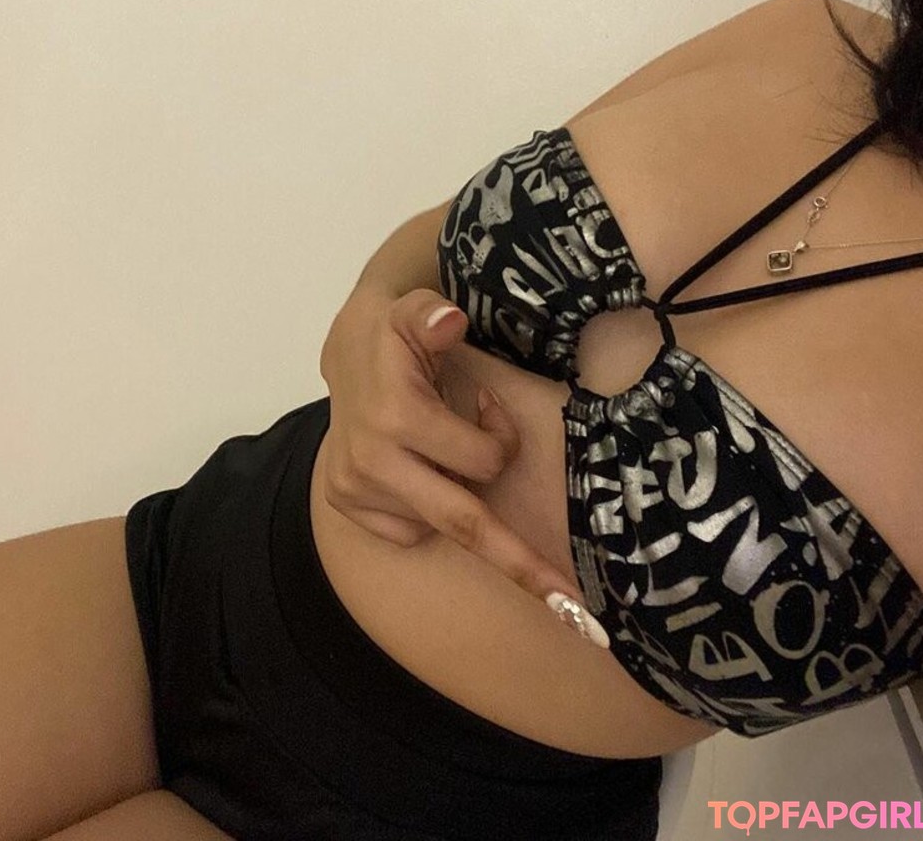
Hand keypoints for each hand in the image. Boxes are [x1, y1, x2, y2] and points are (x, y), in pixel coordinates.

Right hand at [320, 287, 582, 605]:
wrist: (346, 349)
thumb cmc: (397, 332)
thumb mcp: (417, 310)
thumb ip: (433, 315)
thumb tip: (449, 322)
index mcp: (396, 418)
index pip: (481, 460)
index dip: (498, 435)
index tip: (486, 404)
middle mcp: (371, 462)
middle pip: (464, 524)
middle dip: (521, 566)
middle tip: (577, 611)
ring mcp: (355, 489)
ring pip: (439, 523)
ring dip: (458, 494)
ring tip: (439, 446)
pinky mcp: (346, 505)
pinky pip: (408, 531)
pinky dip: (426, 509)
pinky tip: (414, 467)